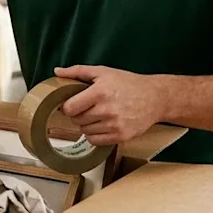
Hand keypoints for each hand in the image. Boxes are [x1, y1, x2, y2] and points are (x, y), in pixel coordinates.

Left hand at [53, 65, 168, 144]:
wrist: (155, 98)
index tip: (73, 104)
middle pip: (77, 120)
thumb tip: (57, 71)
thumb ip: (78, 71)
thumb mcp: (103, 72)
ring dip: (87, 125)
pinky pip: (96, 141)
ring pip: (85, 131)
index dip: (68, 106)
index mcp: (100, 92)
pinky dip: (95, 135)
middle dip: (78, 115)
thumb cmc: (128, 83)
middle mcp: (107, 110)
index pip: (70, 108)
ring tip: (97, 115)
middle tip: (87, 108)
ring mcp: (115, 125)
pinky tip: (102, 125)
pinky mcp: (122, 136)